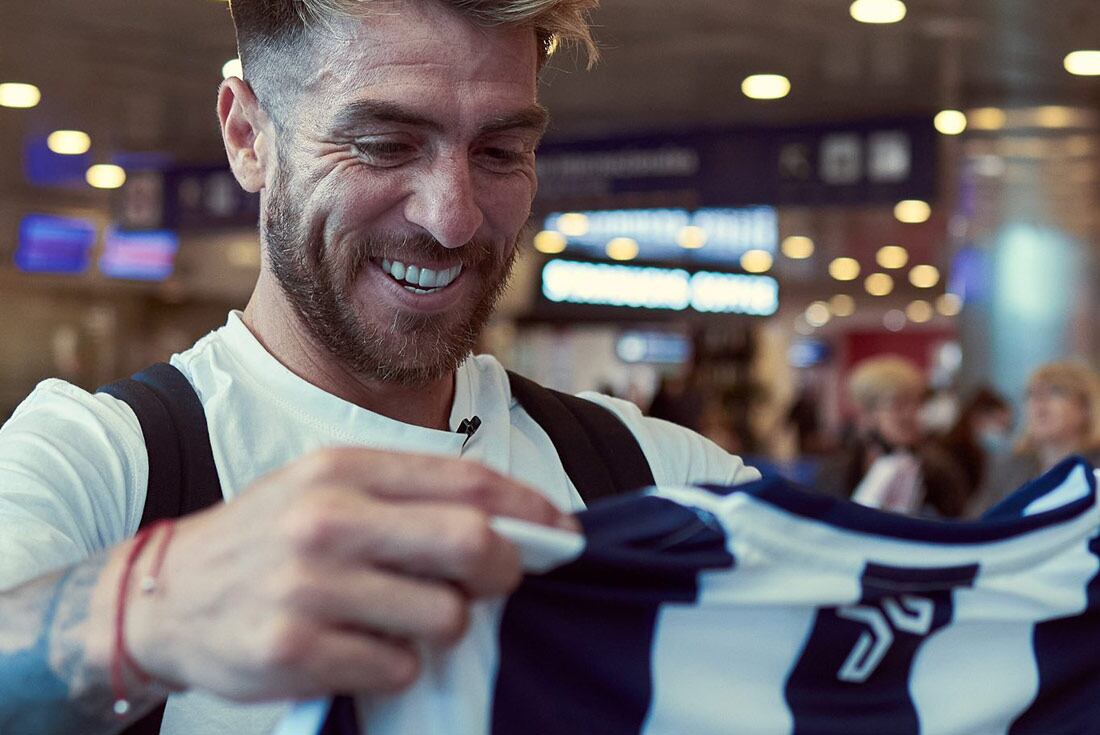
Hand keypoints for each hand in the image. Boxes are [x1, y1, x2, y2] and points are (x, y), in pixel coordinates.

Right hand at [123, 447, 575, 701]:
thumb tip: (508, 522)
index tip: (562, 532)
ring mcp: (309, 586)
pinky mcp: (293, 650)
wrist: (163, 595)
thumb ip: (406, 497)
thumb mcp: (326, 488)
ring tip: (406, 620)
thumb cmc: (265, 539)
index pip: (467, 479)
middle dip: (507, 569)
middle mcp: (328, 519)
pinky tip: (361, 650)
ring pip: (444, 617)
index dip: (529, 507)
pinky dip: (396, 666)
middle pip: (471, 542)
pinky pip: (397, 668)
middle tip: (503, 583)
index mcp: (343, 468)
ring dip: (444, 627)